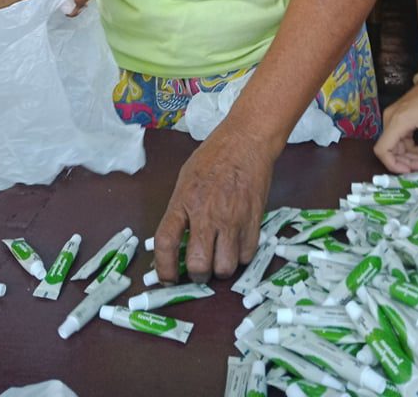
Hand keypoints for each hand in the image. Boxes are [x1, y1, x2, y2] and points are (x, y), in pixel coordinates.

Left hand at [154, 122, 276, 283]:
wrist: (247, 141)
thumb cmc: (214, 156)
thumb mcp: (186, 178)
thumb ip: (180, 209)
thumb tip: (176, 240)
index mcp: (184, 201)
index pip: (166, 243)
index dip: (163, 268)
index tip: (166, 277)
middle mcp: (207, 214)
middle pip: (199, 265)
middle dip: (197, 275)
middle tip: (199, 269)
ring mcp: (232, 219)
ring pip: (225, 268)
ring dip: (220, 268)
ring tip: (219, 257)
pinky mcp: (254, 220)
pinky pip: (246, 255)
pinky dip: (240, 256)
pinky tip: (236, 245)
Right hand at [374, 77, 417, 179]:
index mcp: (399, 121)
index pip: (382, 149)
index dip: (393, 165)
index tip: (411, 172)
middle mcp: (391, 119)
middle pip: (391, 149)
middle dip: (409, 162)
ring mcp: (394, 118)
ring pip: (397, 146)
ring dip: (413, 157)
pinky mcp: (400, 118)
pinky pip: (401, 139)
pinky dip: (413, 149)